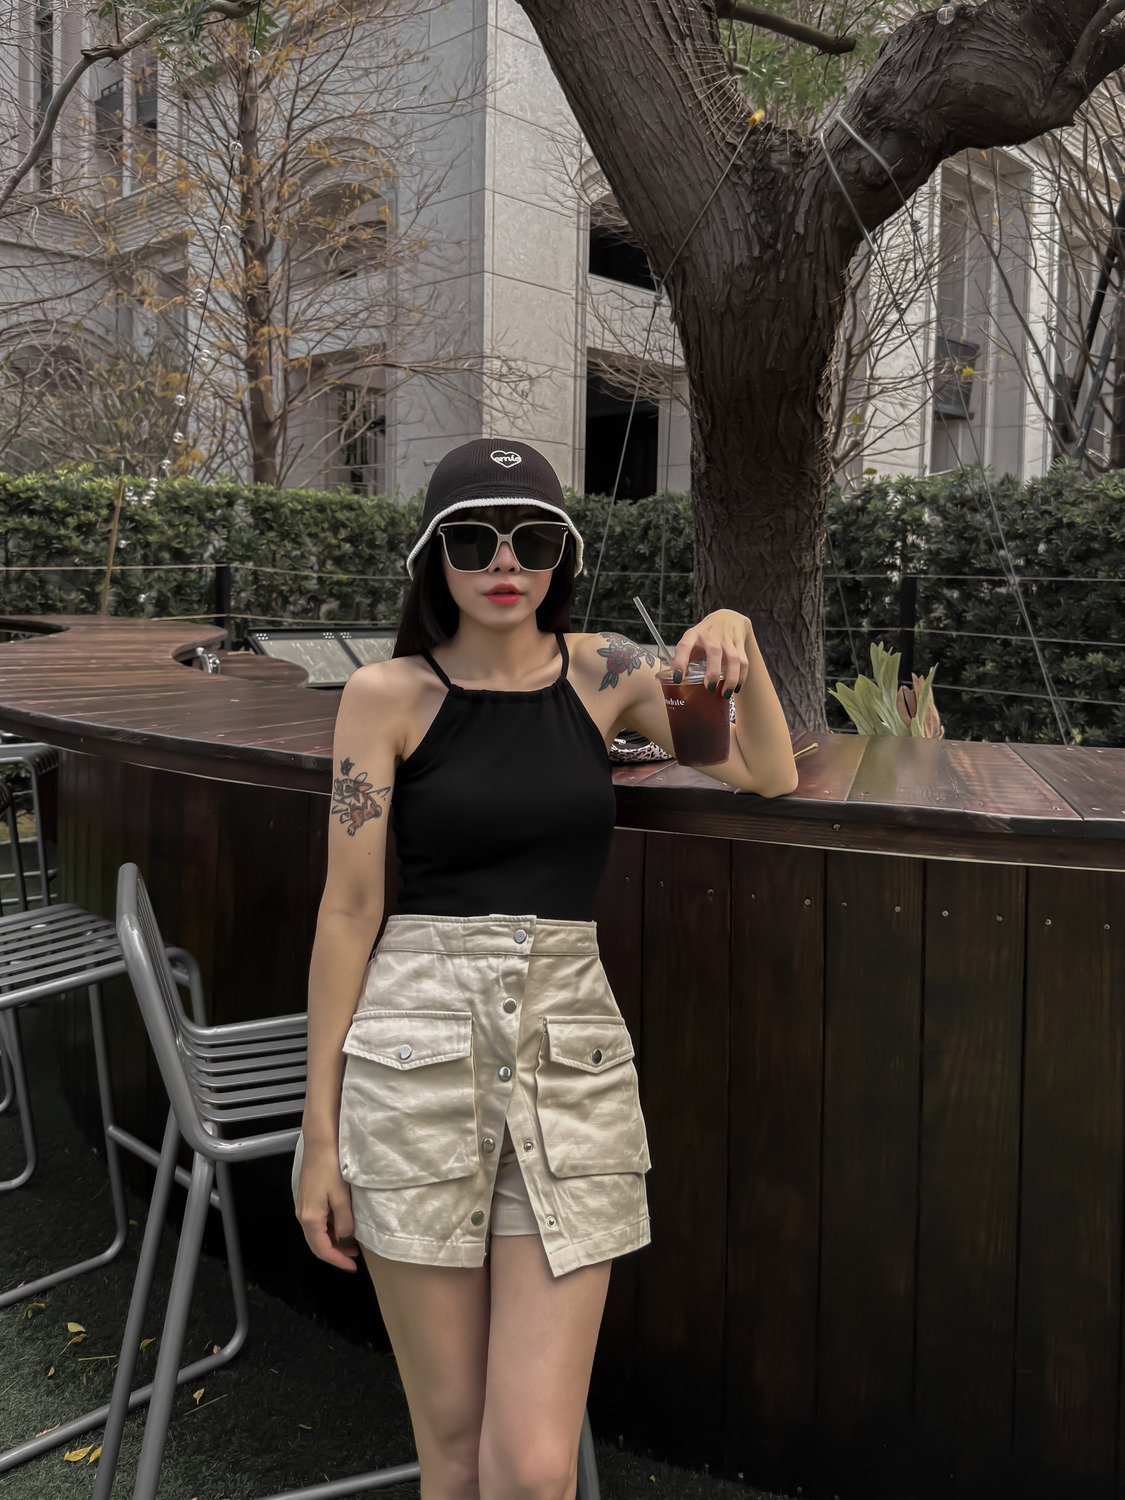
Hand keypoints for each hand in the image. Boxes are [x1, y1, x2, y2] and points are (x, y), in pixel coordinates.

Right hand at [295, 1139, 360, 1271]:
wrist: (320, 1143)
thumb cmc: (331, 1166)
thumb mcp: (342, 1197)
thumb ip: (345, 1223)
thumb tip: (346, 1242)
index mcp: (310, 1218)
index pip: (323, 1250)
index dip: (338, 1261)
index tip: (353, 1267)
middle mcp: (302, 1215)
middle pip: (317, 1245)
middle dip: (336, 1254)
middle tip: (354, 1257)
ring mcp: (303, 1207)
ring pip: (316, 1234)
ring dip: (333, 1242)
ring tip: (352, 1243)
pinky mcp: (307, 1199)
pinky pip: (317, 1222)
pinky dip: (329, 1230)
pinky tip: (342, 1225)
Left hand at [670, 609, 752, 697]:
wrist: (727, 617)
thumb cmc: (704, 634)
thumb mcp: (691, 640)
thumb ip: (685, 658)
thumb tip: (677, 683)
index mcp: (693, 636)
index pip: (684, 646)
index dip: (680, 662)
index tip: (677, 679)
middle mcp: (710, 635)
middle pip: (714, 652)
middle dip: (712, 672)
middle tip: (709, 688)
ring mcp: (727, 638)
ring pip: (733, 658)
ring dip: (731, 678)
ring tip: (725, 694)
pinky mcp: (739, 643)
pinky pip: (743, 661)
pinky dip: (741, 677)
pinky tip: (737, 688)